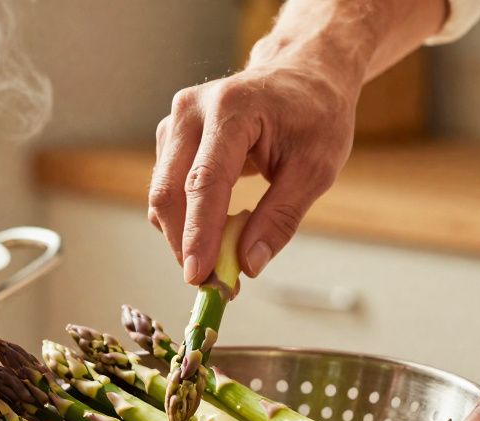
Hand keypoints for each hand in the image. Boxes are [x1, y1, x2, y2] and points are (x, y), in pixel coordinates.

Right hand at [149, 62, 360, 282]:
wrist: (304, 75)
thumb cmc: (315, 115)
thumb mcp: (315, 169)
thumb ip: (280, 218)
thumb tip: (248, 265)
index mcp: (232, 108)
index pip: (205, 181)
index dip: (199, 234)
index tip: (199, 276)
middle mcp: (192, 110)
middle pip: (170, 191)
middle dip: (186, 244)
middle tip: (214, 285)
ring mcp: (176, 121)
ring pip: (163, 195)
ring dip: (184, 236)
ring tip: (222, 261)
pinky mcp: (172, 138)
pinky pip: (168, 191)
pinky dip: (186, 221)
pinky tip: (216, 232)